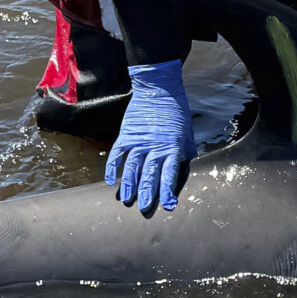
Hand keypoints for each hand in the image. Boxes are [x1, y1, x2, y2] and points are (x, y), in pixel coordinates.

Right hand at [107, 61, 192, 212]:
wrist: (159, 89)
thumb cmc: (176, 112)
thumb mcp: (187, 133)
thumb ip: (183, 153)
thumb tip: (180, 170)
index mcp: (173, 147)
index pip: (170, 173)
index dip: (168, 190)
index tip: (168, 205)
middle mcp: (155, 146)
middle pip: (150, 173)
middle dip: (147, 192)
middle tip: (144, 208)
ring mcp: (139, 140)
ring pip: (132, 166)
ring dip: (129, 184)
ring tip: (126, 200)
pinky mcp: (126, 134)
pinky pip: (117, 154)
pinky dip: (112, 167)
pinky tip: (109, 181)